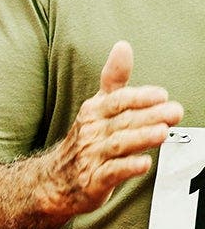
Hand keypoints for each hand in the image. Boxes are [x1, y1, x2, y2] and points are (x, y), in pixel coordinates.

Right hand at [44, 41, 182, 216]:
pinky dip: (127, 168)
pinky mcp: (93, 182)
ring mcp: (90, 157)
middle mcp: (91, 132)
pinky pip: (110, 173)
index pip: (117, 101)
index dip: (139, 97)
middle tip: (175, 112)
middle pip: (122, 121)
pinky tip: (144, 163)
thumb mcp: (96, 107)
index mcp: (93, 112)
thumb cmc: (84, 141)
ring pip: (118, 145)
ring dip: (141, 138)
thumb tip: (123, 46)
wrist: (54, 181)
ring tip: (163, 132)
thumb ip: (113, 79)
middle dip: (149, 116)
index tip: (162, 95)